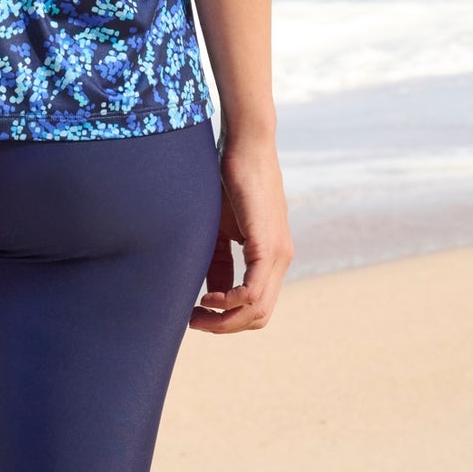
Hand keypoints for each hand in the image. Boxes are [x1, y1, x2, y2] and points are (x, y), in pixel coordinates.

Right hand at [189, 133, 293, 333]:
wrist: (246, 145)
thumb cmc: (230, 181)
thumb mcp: (221, 229)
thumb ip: (219, 262)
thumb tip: (210, 294)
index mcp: (270, 257)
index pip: (256, 306)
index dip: (226, 318)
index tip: (195, 313)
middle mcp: (280, 260)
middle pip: (258, 316)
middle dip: (224, 325)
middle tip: (192, 320)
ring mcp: (278, 254)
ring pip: (257, 309)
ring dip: (225, 319)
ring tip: (196, 312)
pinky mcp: (268, 245)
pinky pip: (253, 291)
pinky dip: (229, 302)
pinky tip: (208, 297)